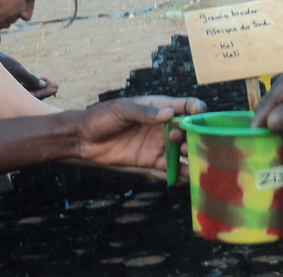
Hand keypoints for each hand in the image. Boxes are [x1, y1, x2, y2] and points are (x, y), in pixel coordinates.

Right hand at [0, 45, 55, 97]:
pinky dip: (32, 84)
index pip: (32, 99)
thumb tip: (43, 85)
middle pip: (31, 97)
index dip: (45, 93)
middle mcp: (10, 96)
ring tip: (50, 81)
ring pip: (28, 93)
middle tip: (56, 85)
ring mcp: (10, 91)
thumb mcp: (18, 70)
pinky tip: (41, 79)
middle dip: (44, 90)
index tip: (56, 88)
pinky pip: (24, 88)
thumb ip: (31, 78)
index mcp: (11, 96)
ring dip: (39, 87)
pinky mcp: (9, 86)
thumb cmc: (0, 63)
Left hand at [75, 95, 204, 168]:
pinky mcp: (151, 161)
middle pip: (189, 129)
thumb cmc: (101, 117)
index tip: (199, 116)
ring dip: (191, 153)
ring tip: (185, 154)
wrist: (83, 139)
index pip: (186, 106)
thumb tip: (169, 114)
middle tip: (182, 139)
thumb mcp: (122, 109)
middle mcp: (162, 125)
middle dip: (195, 134)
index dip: (197, 110)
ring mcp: (158, 144)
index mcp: (158, 107)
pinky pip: (171, 167)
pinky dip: (181, 172)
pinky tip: (187, 175)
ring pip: (183, 149)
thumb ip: (145, 112)